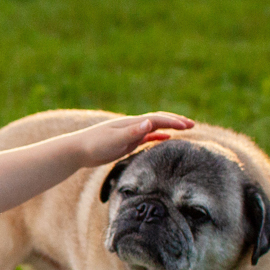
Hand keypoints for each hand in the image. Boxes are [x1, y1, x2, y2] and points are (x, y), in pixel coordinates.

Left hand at [77, 113, 193, 166]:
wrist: (77, 150)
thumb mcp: (114, 139)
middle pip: (158, 120)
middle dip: (175, 121)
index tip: (188, 126)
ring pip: (154, 127)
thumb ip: (132, 132)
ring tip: (184, 129)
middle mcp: (132, 126)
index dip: (173, 121)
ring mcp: (129, 133)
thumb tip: (149, 123)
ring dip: (169, 127)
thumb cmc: (94, 145)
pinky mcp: (125, 142)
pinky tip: (165, 139)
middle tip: (192, 125)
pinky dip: (158, 136)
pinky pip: (146, 137)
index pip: (157, 119)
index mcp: (131, 123)